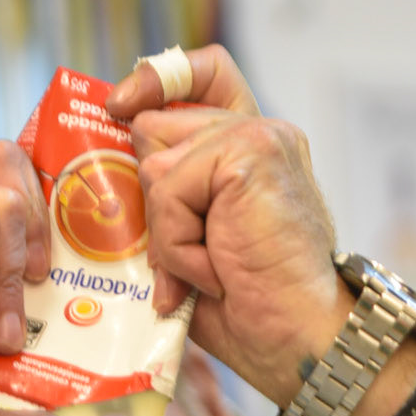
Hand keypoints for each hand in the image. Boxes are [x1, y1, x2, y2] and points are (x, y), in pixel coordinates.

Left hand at [107, 46, 344, 405]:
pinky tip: (217, 269)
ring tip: (213, 270)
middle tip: (193, 258)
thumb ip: (166, 196)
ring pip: (155, 163)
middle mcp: (260, 133)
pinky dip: (179, 242)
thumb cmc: (252, 308)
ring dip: (168, 232)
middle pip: (155, 126)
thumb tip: (118, 166)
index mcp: (253, 149)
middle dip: (153, 199)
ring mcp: (258, 137)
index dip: (156, 80)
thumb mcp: (194, 243)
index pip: (203, 75)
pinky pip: (168, 188)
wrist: (298, 340)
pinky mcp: (249, 152)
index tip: (120, 106)